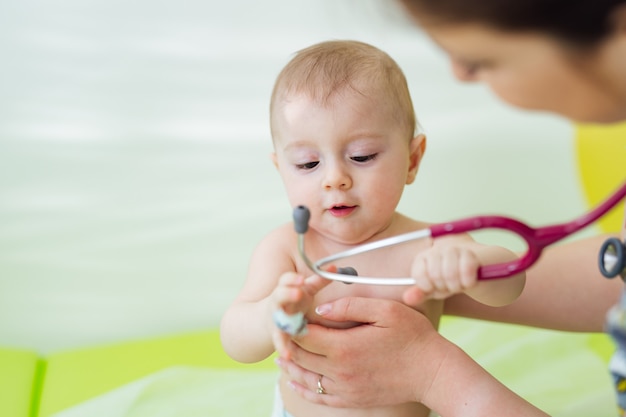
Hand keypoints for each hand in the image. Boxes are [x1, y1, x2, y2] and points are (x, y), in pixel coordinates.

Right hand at [270, 272, 330, 358]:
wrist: (262, 322)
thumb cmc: (291, 304)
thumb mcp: (304, 291)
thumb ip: (318, 281)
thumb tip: (333, 267)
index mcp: (285, 289)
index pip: (286, 280)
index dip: (292, 279)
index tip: (301, 279)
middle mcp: (278, 303)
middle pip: (280, 295)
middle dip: (288, 294)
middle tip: (298, 293)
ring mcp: (276, 319)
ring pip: (278, 319)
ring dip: (284, 322)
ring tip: (292, 327)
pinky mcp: (277, 335)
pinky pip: (280, 342)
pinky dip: (283, 349)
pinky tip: (288, 356)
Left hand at [275, 297, 440, 407]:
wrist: (433, 373)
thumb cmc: (413, 337)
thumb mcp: (385, 311)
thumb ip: (350, 305)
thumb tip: (320, 309)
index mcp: (344, 347)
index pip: (303, 336)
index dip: (290, 323)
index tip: (287, 313)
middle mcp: (340, 372)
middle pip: (300, 358)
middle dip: (287, 343)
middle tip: (280, 331)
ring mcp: (345, 389)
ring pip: (305, 379)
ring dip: (290, 367)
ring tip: (281, 356)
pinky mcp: (352, 399)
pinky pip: (319, 397)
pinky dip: (303, 388)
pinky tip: (296, 381)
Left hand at [405, 246, 479, 304]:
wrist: (481, 274)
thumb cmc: (453, 281)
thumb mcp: (435, 289)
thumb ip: (420, 293)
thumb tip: (407, 299)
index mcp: (423, 257)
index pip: (418, 273)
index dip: (428, 286)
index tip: (436, 287)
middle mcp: (436, 249)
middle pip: (435, 274)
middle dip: (445, 287)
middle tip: (451, 286)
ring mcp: (454, 248)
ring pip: (450, 273)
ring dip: (457, 286)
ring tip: (461, 284)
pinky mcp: (472, 252)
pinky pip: (466, 270)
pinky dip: (468, 282)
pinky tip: (470, 282)